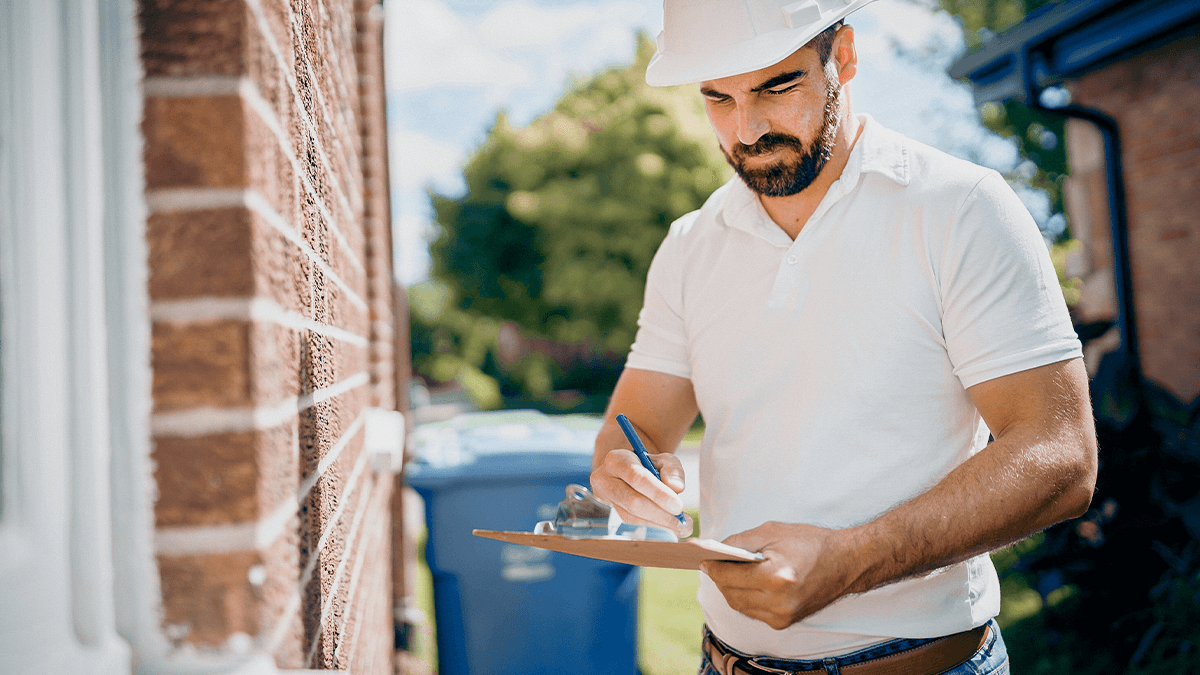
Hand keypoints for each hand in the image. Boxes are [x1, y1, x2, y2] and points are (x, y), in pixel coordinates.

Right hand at [590, 448, 693, 535]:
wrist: (628, 470)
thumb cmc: (647, 464)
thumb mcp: (663, 459)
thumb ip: (672, 470)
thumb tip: (676, 487)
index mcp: (617, 460)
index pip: (637, 477)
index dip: (658, 494)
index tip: (679, 507)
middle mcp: (605, 479)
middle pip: (632, 501)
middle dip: (660, 514)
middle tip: (682, 522)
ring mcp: (606, 497)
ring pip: (631, 516)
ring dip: (659, 523)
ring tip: (682, 527)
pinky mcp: (611, 511)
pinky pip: (633, 522)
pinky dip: (654, 525)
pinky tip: (671, 527)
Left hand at [700, 521, 854, 629]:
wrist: (846, 563)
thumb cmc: (811, 543)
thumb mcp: (773, 532)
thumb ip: (740, 542)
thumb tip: (715, 550)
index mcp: (776, 577)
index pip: (729, 576)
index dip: (712, 566)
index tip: (700, 558)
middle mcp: (778, 602)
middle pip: (731, 593)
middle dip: (718, 578)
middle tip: (710, 562)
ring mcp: (782, 616)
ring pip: (739, 605)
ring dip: (729, 589)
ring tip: (725, 572)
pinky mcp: (784, 622)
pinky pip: (752, 611)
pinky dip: (744, 598)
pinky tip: (743, 583)